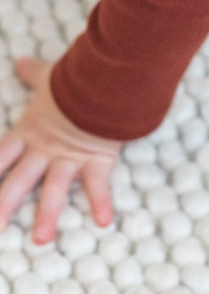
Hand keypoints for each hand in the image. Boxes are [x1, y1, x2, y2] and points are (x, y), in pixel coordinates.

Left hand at [0, 58, 121, 243]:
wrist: (104, 74)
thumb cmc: (75, 77)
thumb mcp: (49, 76)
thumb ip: (33, 74)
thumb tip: (20, 61)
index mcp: (31, 131)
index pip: (1, 154)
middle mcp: (46, 149)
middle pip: (19, 180)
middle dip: (4, 204)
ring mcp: (70, 156)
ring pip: (54, 189)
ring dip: (47, 214)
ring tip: (41, 240)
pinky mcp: (97, 158)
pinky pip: (98, 184)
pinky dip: (102, 202)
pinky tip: (104, 221)